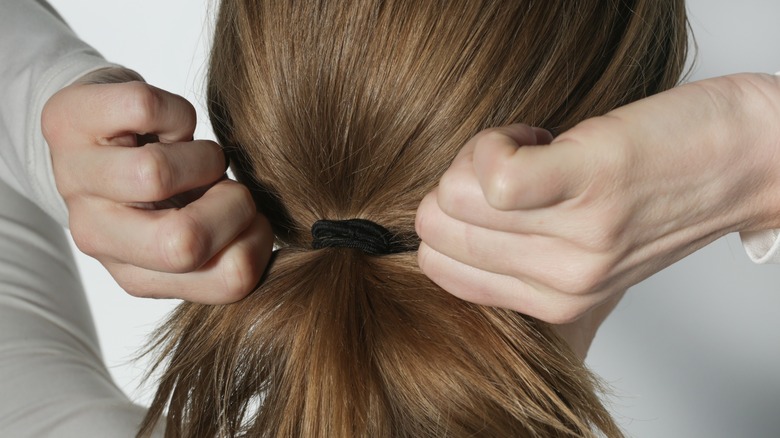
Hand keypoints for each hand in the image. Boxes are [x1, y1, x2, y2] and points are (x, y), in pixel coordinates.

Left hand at [42, 68, 273, 302]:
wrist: (96, 131)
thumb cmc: (165, 185)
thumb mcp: (199, 230)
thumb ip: (234, 250)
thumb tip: (261, 233)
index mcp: (139, 274)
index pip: (230, 280)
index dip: (261, 239)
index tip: (245, 215)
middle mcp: (96, 235)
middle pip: (184, 242)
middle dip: (232, 201)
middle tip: (220, 183)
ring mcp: (73, 180)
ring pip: (156, 173)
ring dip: (201, 153)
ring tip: (191, 153)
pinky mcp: (64, 123)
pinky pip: (145, 110)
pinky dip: (177, 110)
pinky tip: (165, 125)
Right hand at [416, 74, 779, 331]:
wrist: (749, 158)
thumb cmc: (666, 191)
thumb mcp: (587, 248)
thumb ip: (520, 251)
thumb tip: (444, 212)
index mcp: (553, 303)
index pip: (437, 264)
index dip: (452, 214)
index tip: (497, 191)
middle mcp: (562, 283)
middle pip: (435, 227)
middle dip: (458, 181)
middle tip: (516, 165)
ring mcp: (578, 239)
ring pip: (454, 195)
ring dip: (482, 155)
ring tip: (537, 150)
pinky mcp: (592, 182)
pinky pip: (495, 175)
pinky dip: (496, 143)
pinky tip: (537, 135)